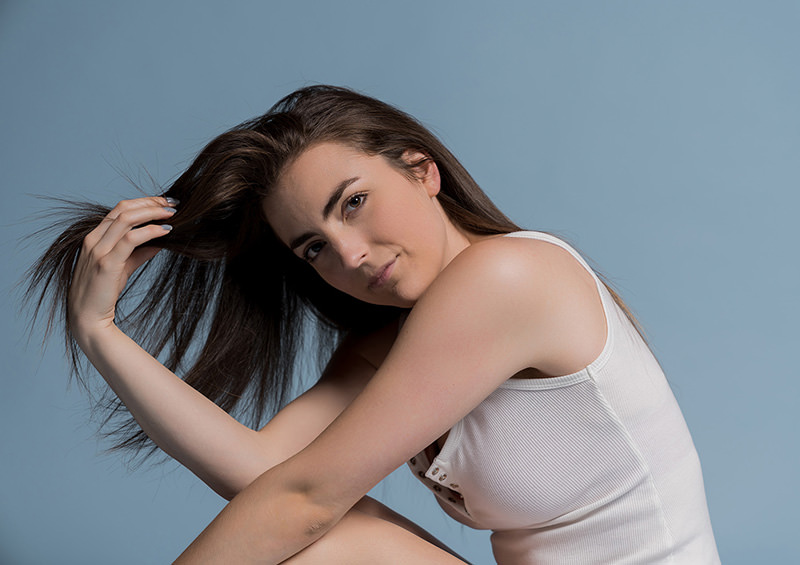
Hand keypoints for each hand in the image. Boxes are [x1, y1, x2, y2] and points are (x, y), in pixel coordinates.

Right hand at [68, 196, 176, 338]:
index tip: (165, 203)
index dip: (144, 202)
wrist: (87, 318)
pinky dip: (150, 231)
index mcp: (94, 237)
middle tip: (173, 204)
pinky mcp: (106, 263)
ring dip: (152, 213)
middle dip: (151, 202)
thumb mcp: (123, 266)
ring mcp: (98, 250)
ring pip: (126, 219)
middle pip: (123, 208)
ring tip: (172, 214)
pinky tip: (165, 231)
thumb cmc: (103, 293)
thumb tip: (161, 240)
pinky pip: (130, 239)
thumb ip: (139, 251)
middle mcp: (93, 239)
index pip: (120, 209)